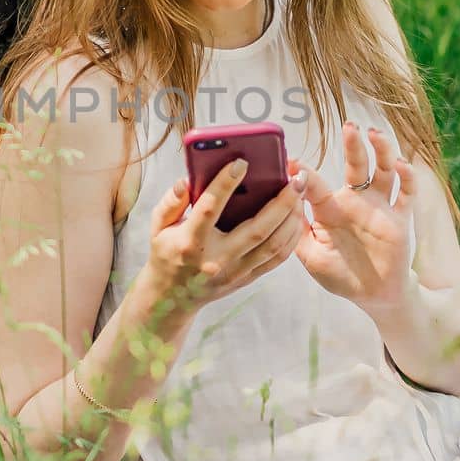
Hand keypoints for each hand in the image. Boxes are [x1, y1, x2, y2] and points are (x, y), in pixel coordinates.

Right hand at [140, 158, 309, 315]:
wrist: (172, 298)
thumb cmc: (166, 253)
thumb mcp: (158, 226)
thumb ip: (171, 201)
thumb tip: (188, 180)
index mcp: (190, 242)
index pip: (210, 208)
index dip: (225, 184)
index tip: (242, 162)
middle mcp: (216, 259)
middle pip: (257, 229)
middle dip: (281, 201)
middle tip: (297, 178)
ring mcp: (234, 271)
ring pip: (273, 245)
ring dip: (292, 218)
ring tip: (301, 193)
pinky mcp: (246, 279)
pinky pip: (276, 259)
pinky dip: (291, 237)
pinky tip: (297, 217)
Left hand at [290, 121, 416, 313]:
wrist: (374, 295)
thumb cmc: (340, 274)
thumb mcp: (311, 256)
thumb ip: (296, 232)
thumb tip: (279, 206)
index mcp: (330, 209)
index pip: (316, 185)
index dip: (304, 173)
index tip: (292, 160)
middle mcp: (356, 202)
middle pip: (356, 165)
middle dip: (353, 145)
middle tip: (349, 126)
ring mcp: (379, 208)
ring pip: (383, 171)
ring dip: (382, 151)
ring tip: (375, 134)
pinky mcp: (400, 219)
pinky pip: (406, 194)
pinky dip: (407, 178)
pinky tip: (401, 166)